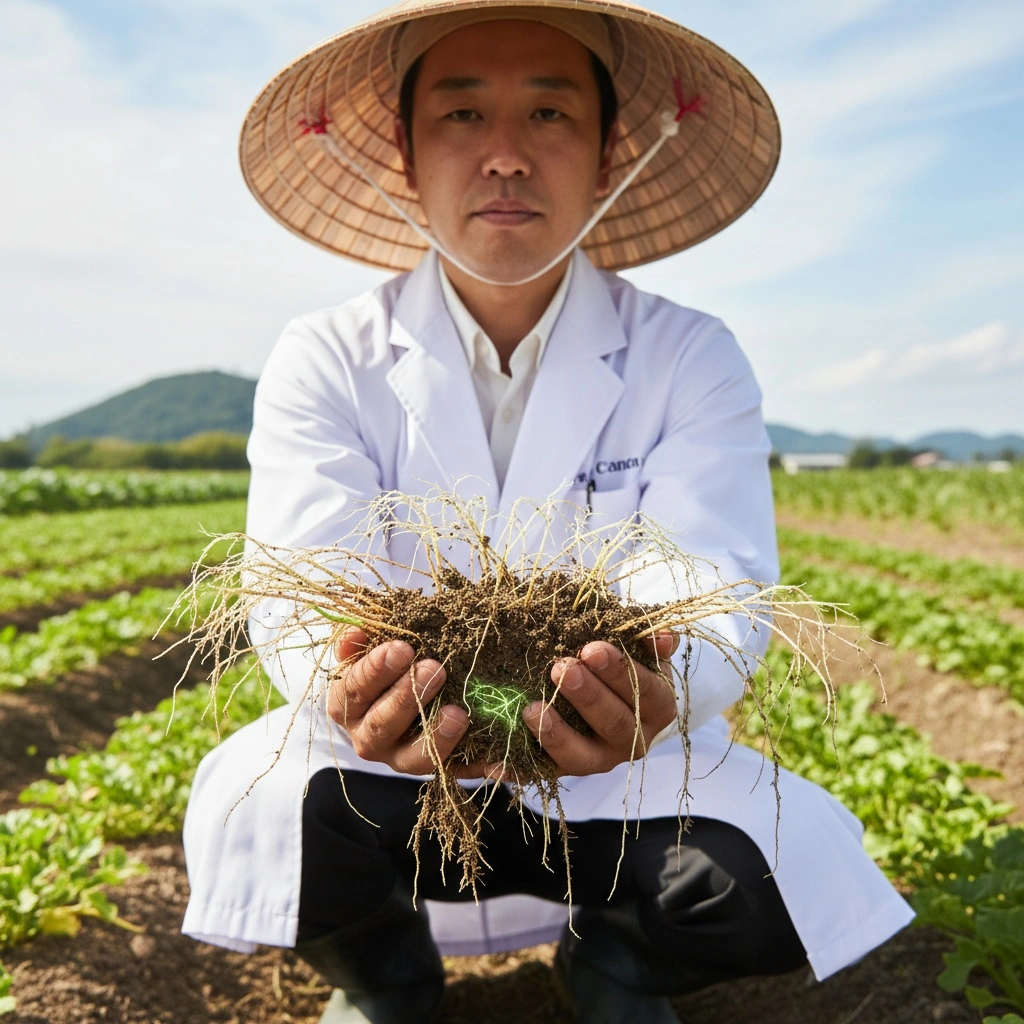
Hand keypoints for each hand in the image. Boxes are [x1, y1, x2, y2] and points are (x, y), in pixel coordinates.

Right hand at [328, 627, 479, 776]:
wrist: (401, 702)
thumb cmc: (384, 668)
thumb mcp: (367, 651)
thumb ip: (358, 643)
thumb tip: (356, 632)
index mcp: (346, 706)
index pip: (353, 688)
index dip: (375, 670)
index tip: (402, 648)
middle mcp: (368, 739)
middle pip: (381, 725)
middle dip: (408, 697)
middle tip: (435, 669)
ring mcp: (401, 759)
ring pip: (414, 759)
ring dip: (436, 735)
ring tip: (459, 714)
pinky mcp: (435, 770)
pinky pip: (456, 771)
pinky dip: (476, 763)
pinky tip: (496, 756)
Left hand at [522, 634, 678, 776]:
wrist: (612, 698)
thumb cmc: (623, 665)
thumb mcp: (642, 650)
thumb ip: (649, 642)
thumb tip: (664, 636)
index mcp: (656, 709)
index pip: (646, 692)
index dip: (620, 672)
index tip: (592, 648)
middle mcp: (632, 741)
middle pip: (614, 725)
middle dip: (588, 697)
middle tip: (561, 668)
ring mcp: (597, 760)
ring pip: (580, 758)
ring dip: (555, 734)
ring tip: (529, 708)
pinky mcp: (564, 771)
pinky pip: (539, 774)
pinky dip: (516, 770)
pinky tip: (492, 763)